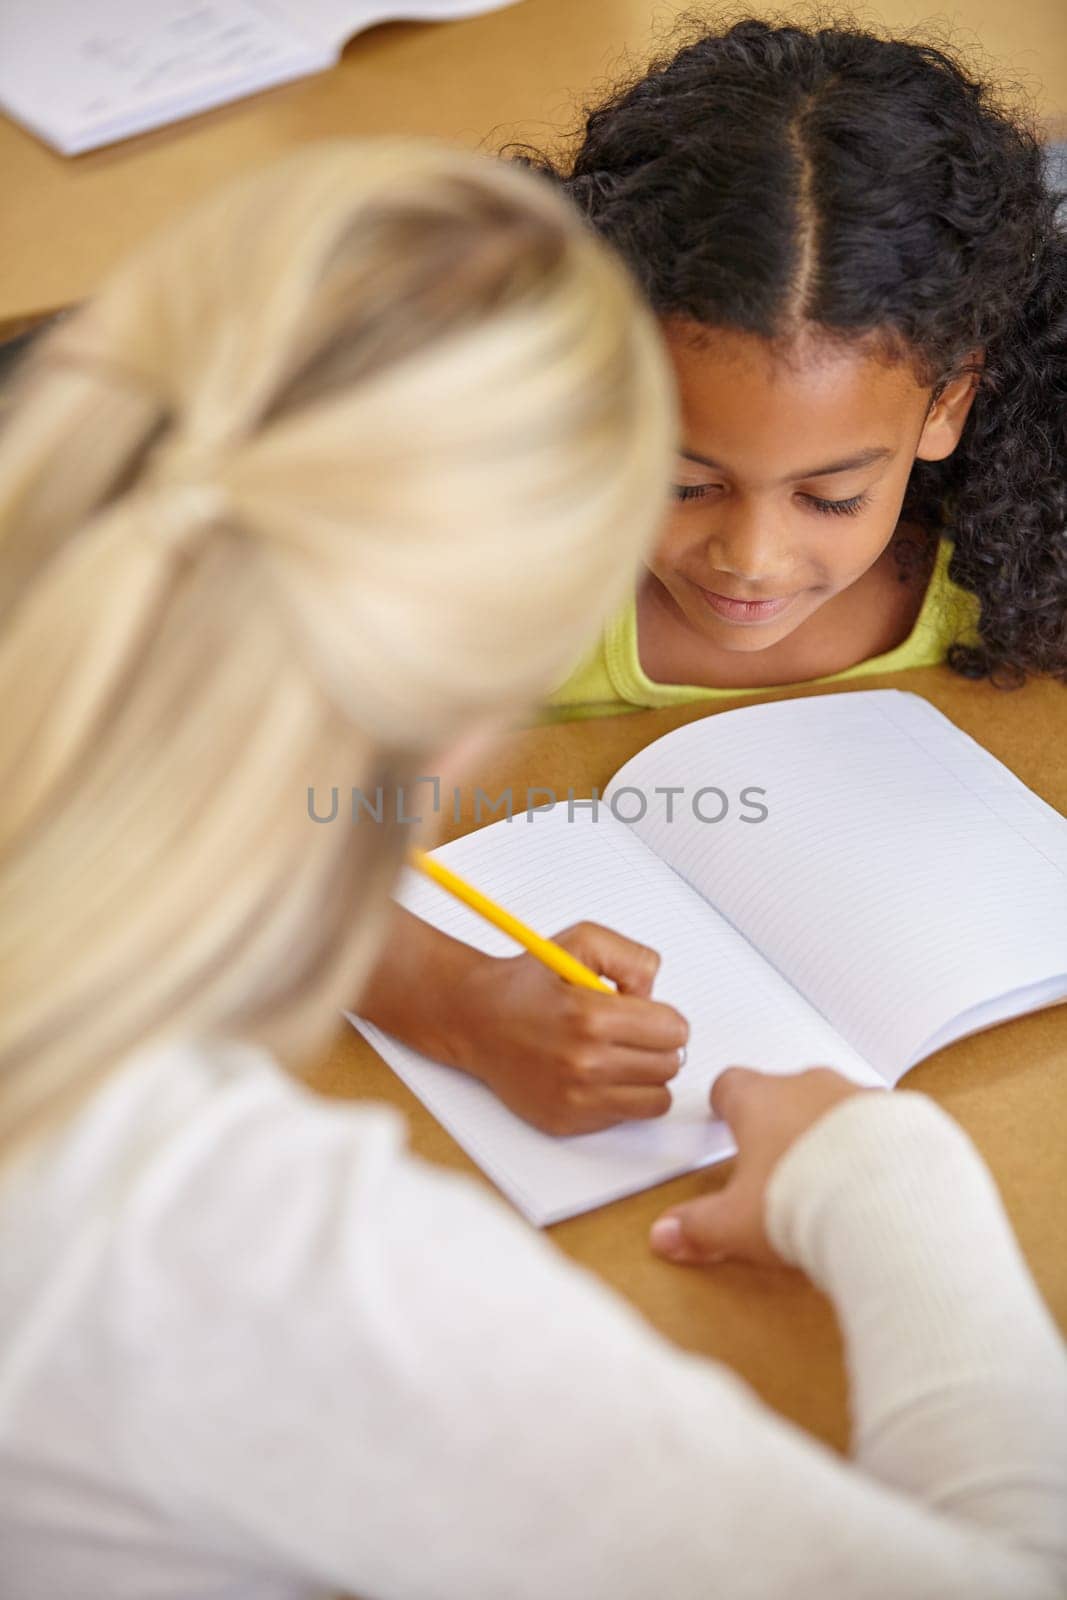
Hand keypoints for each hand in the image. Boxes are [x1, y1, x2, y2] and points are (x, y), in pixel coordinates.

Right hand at [443, 922, 688, 1135]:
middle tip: (630, 1032)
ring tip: (618, 1054)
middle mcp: (584, 1062)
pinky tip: (597, 1075)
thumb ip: (631, 958)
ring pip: (657, 1098)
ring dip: (645, 1076)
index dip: (664, 1018)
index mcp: (591, 1017)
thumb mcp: (581, 941)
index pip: (674, 1031)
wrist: (475, 1019)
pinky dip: (620, 1097)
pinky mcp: (567, 1120)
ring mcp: (575, 1098)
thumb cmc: (527, 983)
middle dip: (656, 1045)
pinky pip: (626, 1117)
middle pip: (669, 1065)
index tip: (647, 1014)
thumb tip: (655, 994)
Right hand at [650, 1067, 867, 1265]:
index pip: (731, 1085)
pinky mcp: (900, 1113)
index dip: (726, 1102)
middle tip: (777, 1156)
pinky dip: (874, 1142)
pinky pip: (880, 1121)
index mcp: (759, 1100)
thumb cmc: (804, 1197)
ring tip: (829, 1171)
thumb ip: (698, 1226)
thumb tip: (666, 1235)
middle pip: (784, 1091)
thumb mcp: (736, 1222)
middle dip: (780, 1118)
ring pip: (834, 1102)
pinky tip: (874, 1176)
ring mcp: (856, 1095)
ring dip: (828, 1128)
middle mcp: (807, 1086)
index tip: (725, 1112)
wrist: (885, 1197)